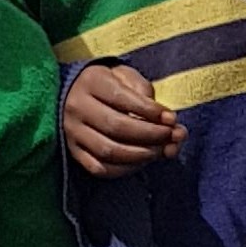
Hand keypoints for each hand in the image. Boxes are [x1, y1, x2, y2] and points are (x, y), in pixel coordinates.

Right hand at [61, 62, 184, 176]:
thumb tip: (167, 120)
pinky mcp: (74, 152)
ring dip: (141, 155)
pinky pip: (99, 168)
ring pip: (108, 151)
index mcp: (91, 81)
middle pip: (116, 127)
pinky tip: (142, 161)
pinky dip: (125, 169)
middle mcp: (77, 107)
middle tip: (172, 136)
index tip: (172, 118)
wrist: (76, 93)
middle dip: (151, 134)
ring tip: (161, 150)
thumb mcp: (126, 76)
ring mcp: (73, 132)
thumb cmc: (110, 84)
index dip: (150, 111)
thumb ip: (145, 92)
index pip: (122, 98)